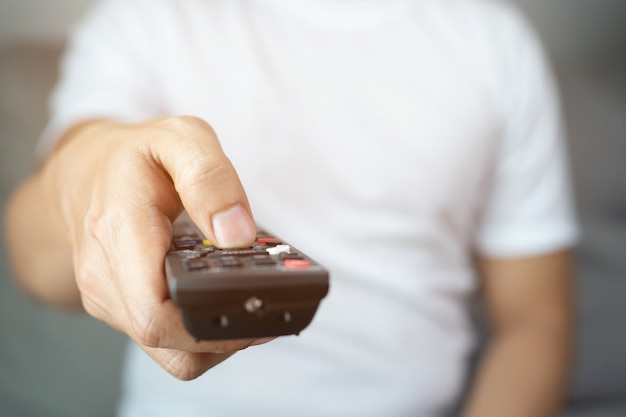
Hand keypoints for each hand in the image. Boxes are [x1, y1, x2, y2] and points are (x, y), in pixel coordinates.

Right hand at [43, 116, 261, 379]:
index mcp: (120, 233)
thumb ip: (210, 178)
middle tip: (265, 305)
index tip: (257, 310)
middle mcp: (106, 278)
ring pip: (168, 351)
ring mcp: (109, 298)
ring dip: (213, 338)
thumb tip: (237, 234)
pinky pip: (163, 339)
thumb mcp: (179, 139)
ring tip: (244, 302)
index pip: (157, 315)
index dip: (211, 327)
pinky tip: (218, 300)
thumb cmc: (133, 155)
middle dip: (224, 334)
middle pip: (169, 343)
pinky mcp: (118, 307)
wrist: (83, 173)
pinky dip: (196, 331)